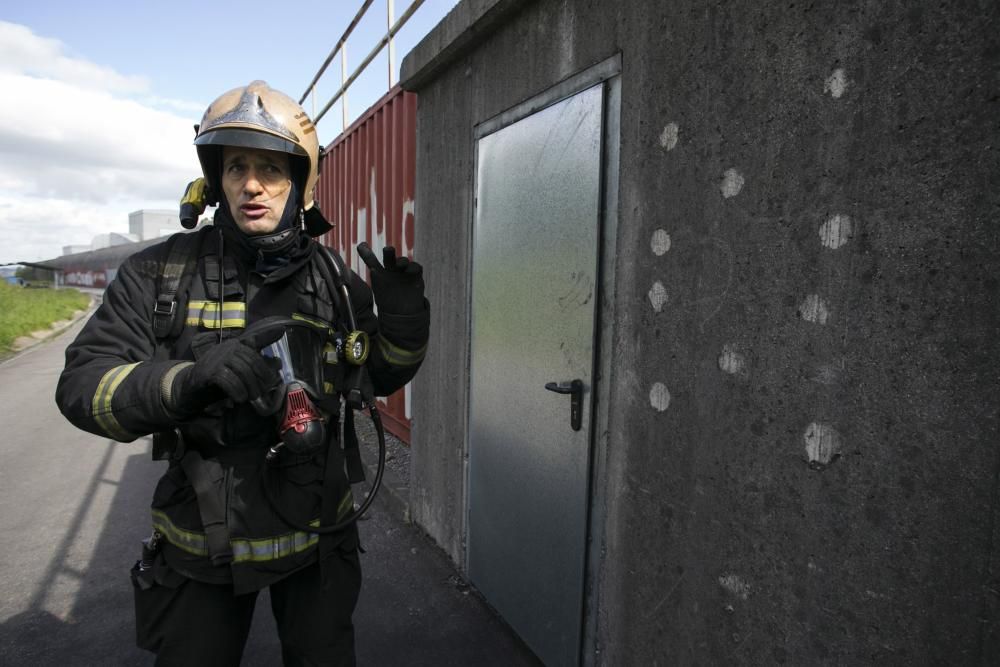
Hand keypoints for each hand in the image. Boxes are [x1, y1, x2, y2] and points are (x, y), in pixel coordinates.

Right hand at [167, 326, 283, 414]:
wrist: (190, 387)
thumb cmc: (219, 379)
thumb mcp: (240, 372)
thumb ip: (257, 366)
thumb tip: (277, 363)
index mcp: (236, 346)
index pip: (254, 339)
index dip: (267, 335)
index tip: (282, 331)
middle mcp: (228, 348)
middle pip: (252, 360)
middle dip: (261, 378)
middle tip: (263, 392)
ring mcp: (218, 358)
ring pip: (242, 371)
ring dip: (250, 387)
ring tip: (251, 397)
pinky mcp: (209, 371)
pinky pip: (228, 380)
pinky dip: (237, 391)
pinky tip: (240, 399)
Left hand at [357, 243, 424, 314]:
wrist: (403, 314)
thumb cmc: (388, 303)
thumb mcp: (379, 292)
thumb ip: (377, 279)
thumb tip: (373, 269)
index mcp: (378, 272)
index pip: (370, 259)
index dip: (366, 252)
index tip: (361, 245)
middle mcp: (391, 269)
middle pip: (389, 256)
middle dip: (389, 252)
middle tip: (388, 250)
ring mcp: (403, 271)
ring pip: (403, 261)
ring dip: (401, 261)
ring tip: (400, 266)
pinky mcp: (415, 275)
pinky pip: (415, 267)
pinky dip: (413, 268)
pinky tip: (409, 270)